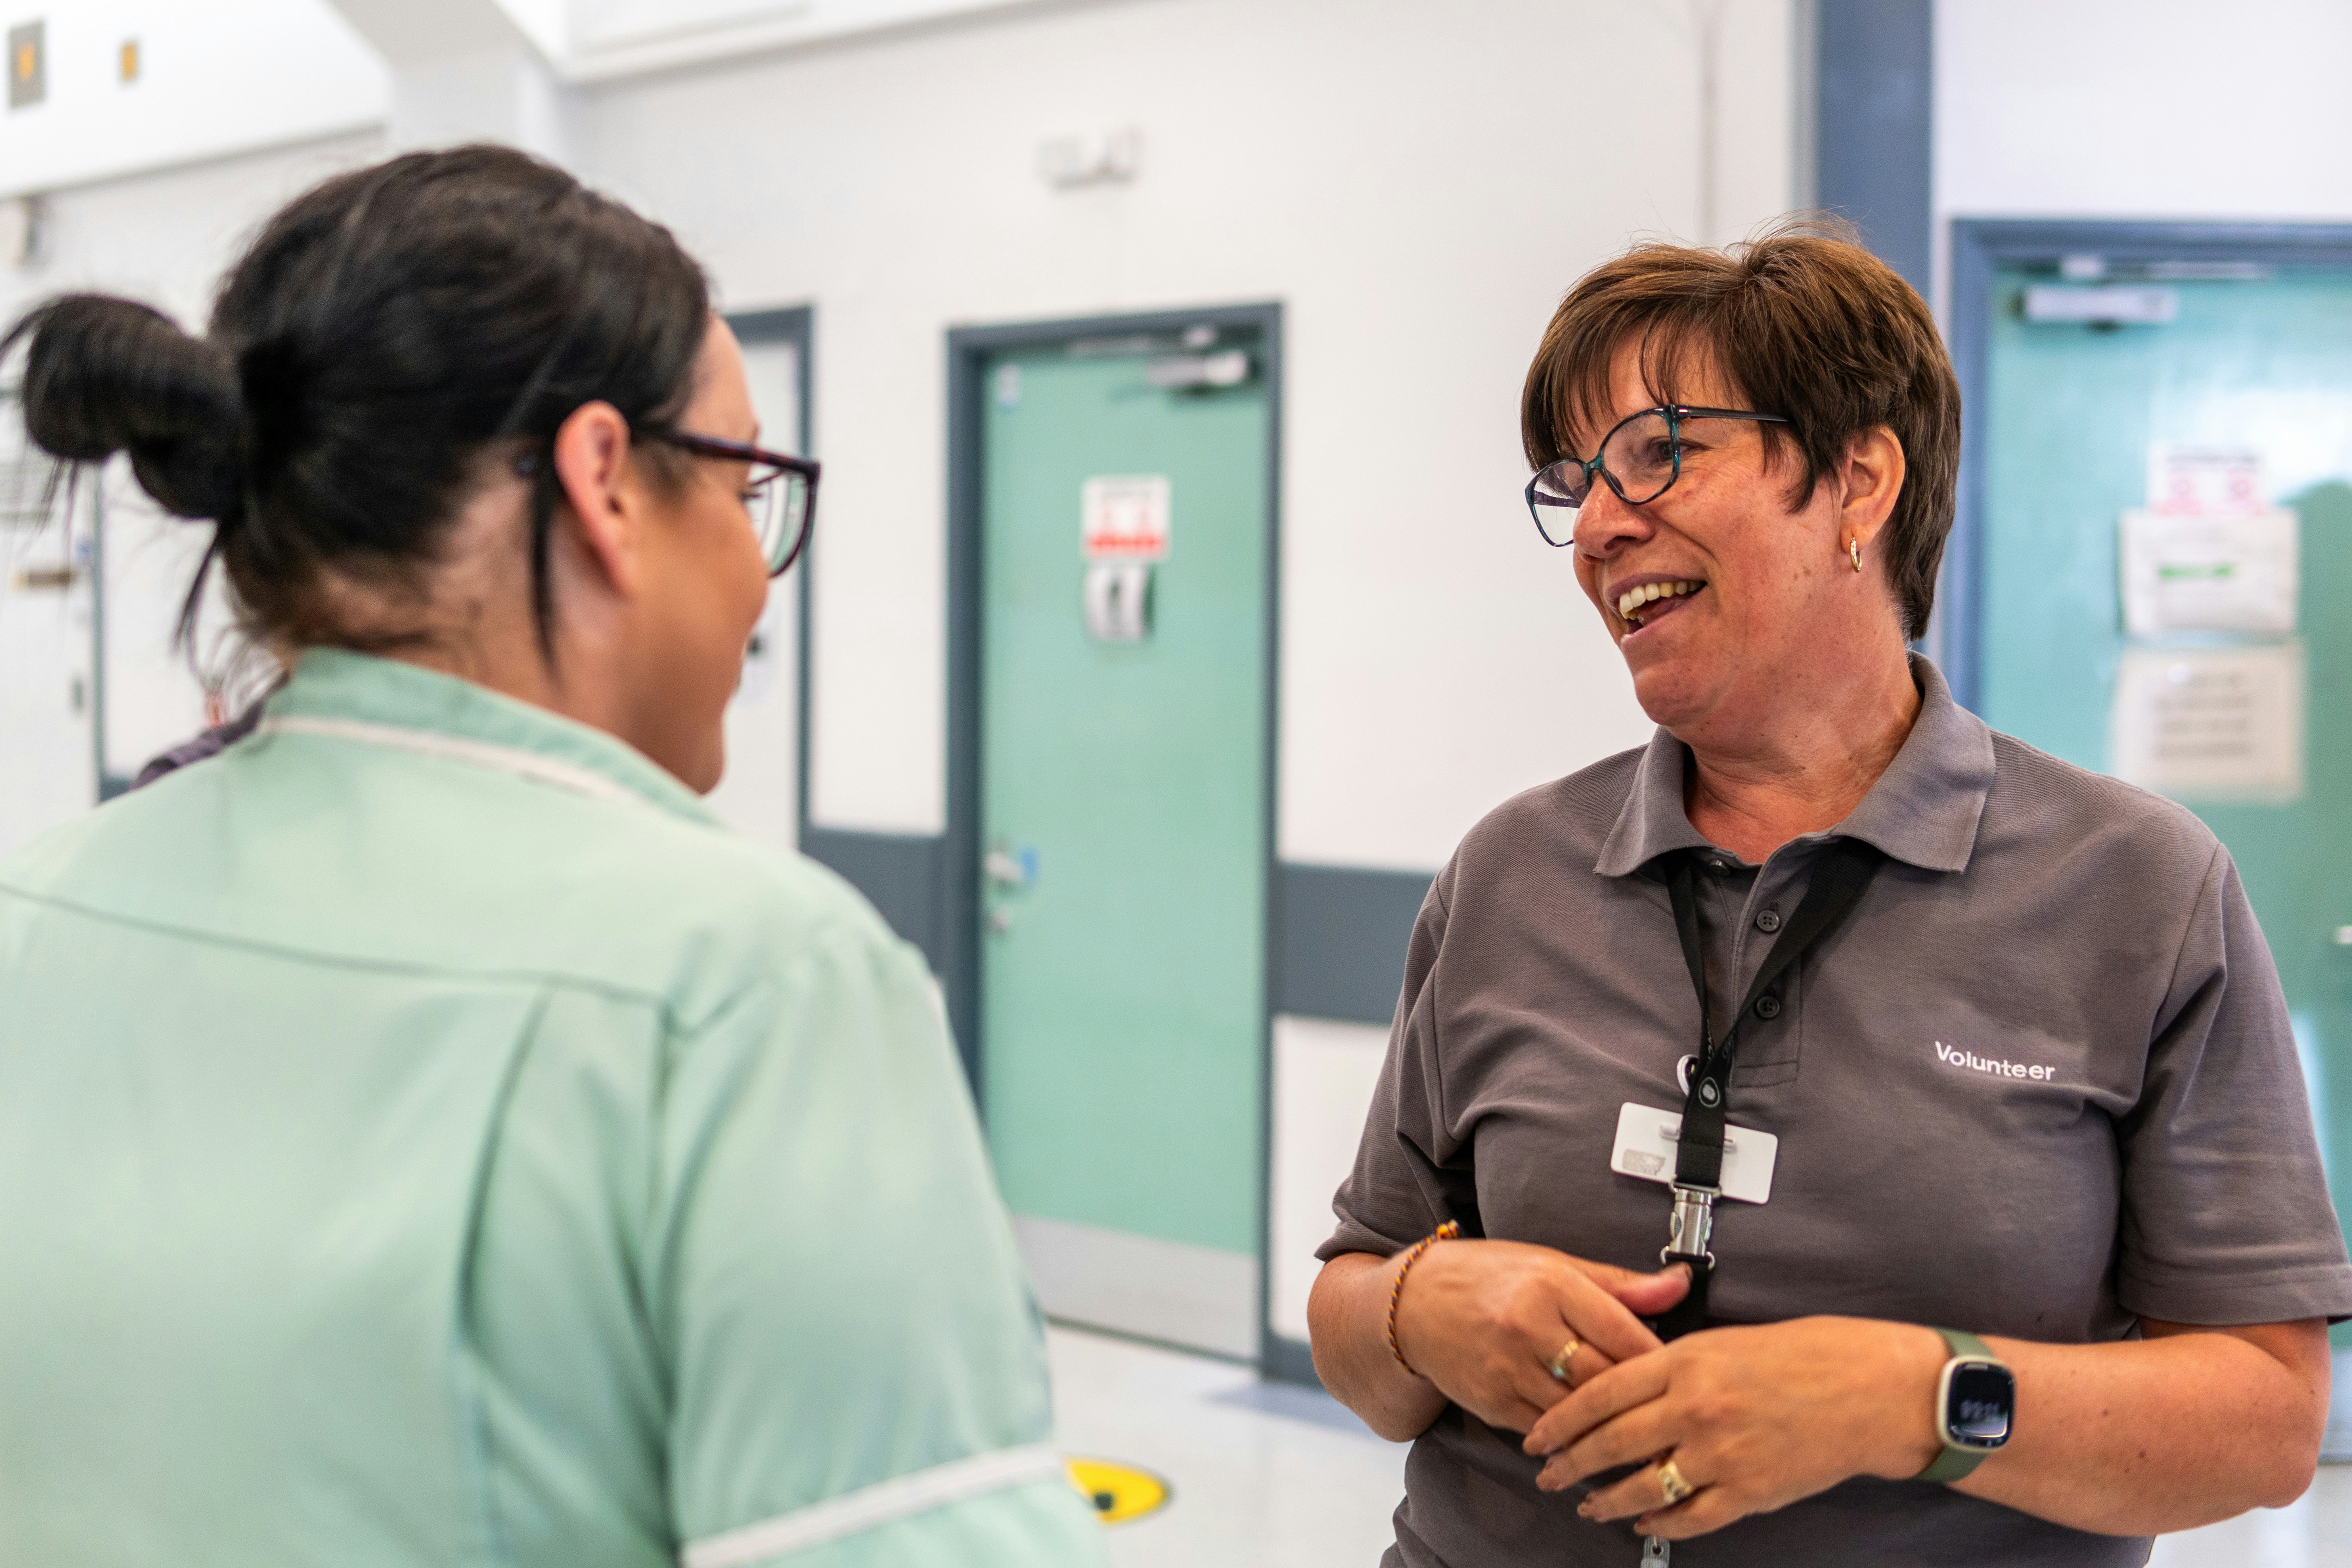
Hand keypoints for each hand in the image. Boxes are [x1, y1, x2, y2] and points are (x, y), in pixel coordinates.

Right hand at [1390, 1239, 1690, 1433]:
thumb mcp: (1552, 1265)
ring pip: (1578, 1410)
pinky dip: (1571, 1435)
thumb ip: (1619, 1284)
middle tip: (1666, 1407)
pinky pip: (1546, 1430)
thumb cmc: (1488, 1277)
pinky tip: (1589, 1435)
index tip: (1679, 1370)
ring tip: (1637, 1428)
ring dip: (1608, 1423)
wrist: (1410, 1304)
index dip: (1658, 1357)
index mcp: (1550, 1284)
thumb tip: (1680, 1285)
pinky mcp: (1491, 1401)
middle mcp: (1526, 1325)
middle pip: (1604, 1377)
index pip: (1623, 1331)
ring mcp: (1506, 1368)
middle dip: (1638, 1396)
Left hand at [1521, 1316, 1946, 1538]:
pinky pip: (1691, 1516)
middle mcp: (1695, 1409)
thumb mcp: (1723, 1341)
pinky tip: (1645, 1524)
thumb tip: (1624, 1385)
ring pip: (1643, 1487)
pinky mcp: (1750, 1492)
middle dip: (1570, 1463)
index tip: (1537, 1433)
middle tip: (1547, 1474)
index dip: (1562, 1418)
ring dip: (1607, 1500)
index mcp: (1685, 1362)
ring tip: (1587, 1505)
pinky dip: (1661, 1524)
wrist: (1867, 1389)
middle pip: (1611, 1443)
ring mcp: (1721, 1454)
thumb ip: (1671, 1365)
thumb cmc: (1801, 1355)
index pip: (1601, 1393)